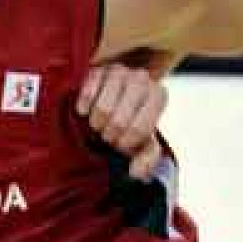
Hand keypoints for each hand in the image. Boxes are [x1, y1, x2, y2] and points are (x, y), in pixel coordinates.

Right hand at [78, 63, 167, 179]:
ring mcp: (119, 71)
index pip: (140, 129)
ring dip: (96, 122)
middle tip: (107, 134)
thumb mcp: (142, 139)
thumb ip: (146, 156)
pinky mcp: (96, 69)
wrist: (113, 95)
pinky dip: (83, 108)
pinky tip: (86, 111)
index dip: (125, 142)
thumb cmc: (129, 119)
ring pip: (102, 109)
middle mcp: (143, 79)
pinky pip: (86, 95)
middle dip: (109, 134)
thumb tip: (136, 172)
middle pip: (119, 121)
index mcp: (158, 95)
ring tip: (98, 123)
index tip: (120, 142)